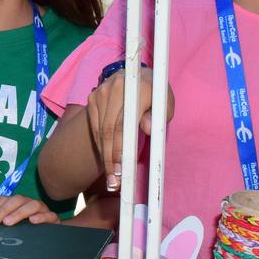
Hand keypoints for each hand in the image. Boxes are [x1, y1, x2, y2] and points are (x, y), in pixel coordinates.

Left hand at [0, 194, 58, 226]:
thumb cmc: (29, 230)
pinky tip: (32, 221)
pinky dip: (41, 217)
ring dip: (19, 213)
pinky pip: (49, 215)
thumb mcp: (14, 226)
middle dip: (3, 210)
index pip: (5, 199)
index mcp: (18, 203)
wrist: (53, 235)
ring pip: (32, 205)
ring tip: (8, 222)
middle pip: (17, 200)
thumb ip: (1, 222)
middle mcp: (30, 203)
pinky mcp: (54, 219)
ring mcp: (43, 210)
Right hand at [86, 69, 173, 191]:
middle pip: (108, 130)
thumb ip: (158, 116)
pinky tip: (106, 159)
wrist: (138, 76)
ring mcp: (101, 92)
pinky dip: (100, 145)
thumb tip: (147, 129)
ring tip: (111, 177)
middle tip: (114, 182)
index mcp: (137, 87)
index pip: (123, 124)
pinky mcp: (93, 97)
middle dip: (110, 159)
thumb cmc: (156, 95)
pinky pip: (95, 127)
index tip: (122, 170)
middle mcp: (115, 87)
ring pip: (100, 130)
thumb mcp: (165, 105)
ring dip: (104, 155)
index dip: (120, 149)